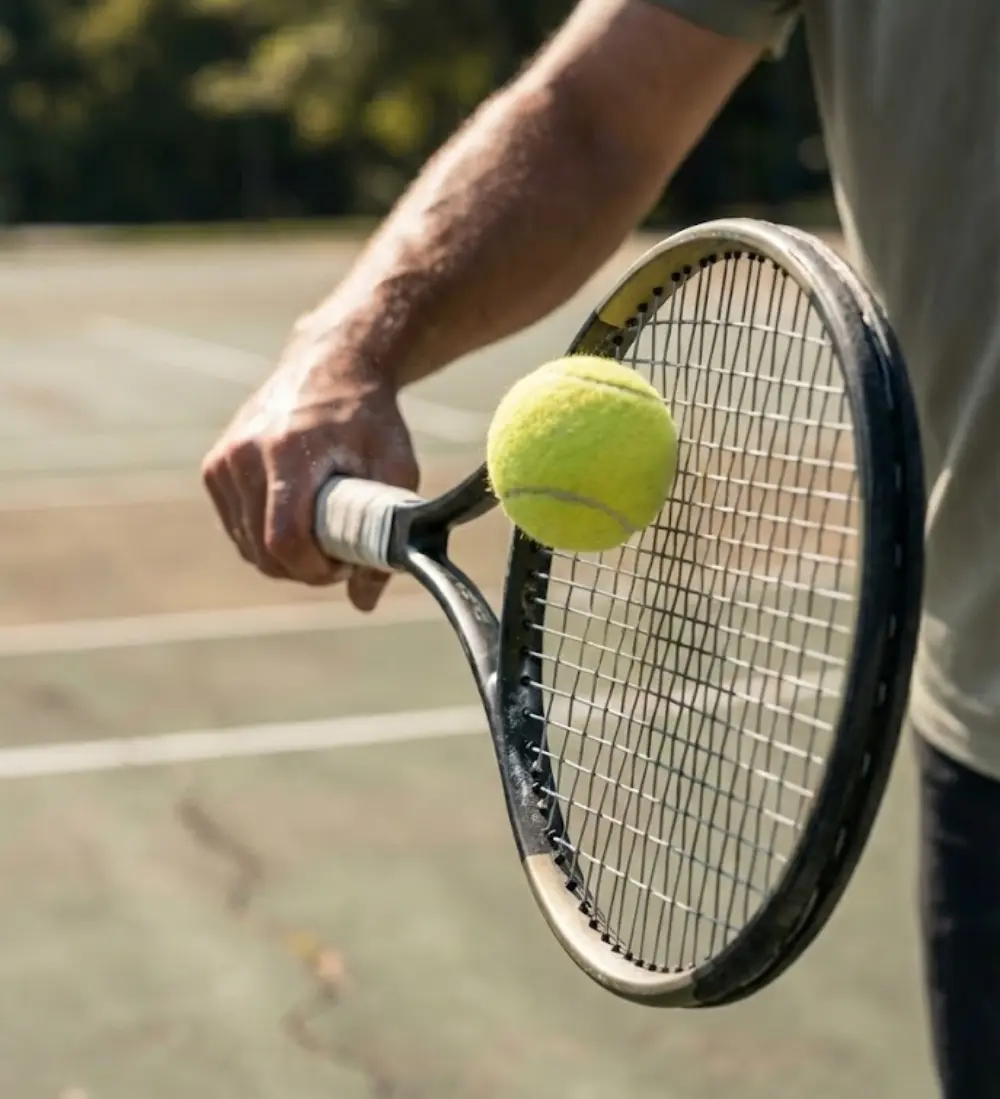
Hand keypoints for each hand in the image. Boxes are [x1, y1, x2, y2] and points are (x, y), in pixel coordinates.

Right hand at [201, 318, 418, 610]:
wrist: (330, 365)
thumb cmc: (370, 419)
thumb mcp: (396, 470)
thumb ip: (386, 536)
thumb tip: (364, 602)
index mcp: (289, 452)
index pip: (285, 540)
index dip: (315, 570)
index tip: (343, 566)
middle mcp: (245, 455)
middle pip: (264, 552)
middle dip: (304, 568)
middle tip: (340, 553)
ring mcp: (223, 461)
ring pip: (248, 547)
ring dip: (285, 556)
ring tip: (324, 532)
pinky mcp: (214, 467)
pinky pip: (237, 528)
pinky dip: (265, 538)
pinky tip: (298, 518)